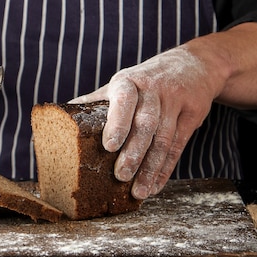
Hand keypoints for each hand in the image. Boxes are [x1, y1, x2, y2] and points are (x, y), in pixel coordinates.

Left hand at [69, 46, 220, 199]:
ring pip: (163, 139)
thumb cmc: (146, 80)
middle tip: (121, 176)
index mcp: (129, 81)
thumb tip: (63, 115)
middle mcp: (153, 89)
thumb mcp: (123, 83)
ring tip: (138, 192)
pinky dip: (165, 169)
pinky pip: (178, 146)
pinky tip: (155, 186)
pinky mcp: (193, 114)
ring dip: (150, 168)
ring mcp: (176, 101)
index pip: (124, 101)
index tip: (109, 146)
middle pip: (145, 124)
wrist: (194, 64)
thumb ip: (97, 101)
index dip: (117, 123)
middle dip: (133, 153)